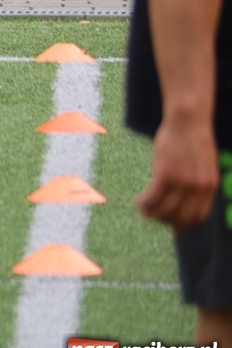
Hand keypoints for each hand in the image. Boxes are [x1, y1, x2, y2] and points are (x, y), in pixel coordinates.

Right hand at [137, 118, 220, 232]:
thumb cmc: (193, 138)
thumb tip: (189, 193)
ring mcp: (182, 181)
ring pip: (164, 210)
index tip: (173, 227)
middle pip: (180, 217)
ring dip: (151, 214)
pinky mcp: (165, 173)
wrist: (189, 120)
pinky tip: (137, 202)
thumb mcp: (204, 163)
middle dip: (166, 222)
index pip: (197, 216)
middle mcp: (198, 188)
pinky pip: (152, 197)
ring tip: (143, 210)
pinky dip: (143, 204)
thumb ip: (199, 180)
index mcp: (209, 186)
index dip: (184, 225)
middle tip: (154, 218)